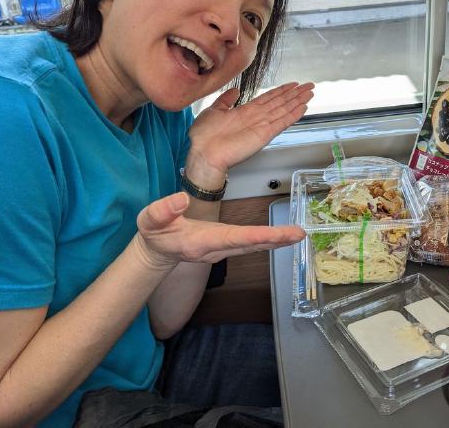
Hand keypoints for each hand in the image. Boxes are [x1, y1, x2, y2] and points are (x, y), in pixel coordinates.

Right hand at [133, 192, 305, 270]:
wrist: (157, 251)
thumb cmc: (155, 234)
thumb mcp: (149, 220)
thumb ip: (163, 210)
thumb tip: (181, 198)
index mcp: (202, 242)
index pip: (235, 238)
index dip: (257, 235)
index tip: (278, 235)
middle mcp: (218, 249)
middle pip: (251, 244)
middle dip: (276, 240)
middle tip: (299, 234)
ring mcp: (224, 249)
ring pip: (255, 246)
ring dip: (277, 241)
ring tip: (298, 234)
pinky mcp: (228, 246)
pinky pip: (252, 244)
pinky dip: (270, 240)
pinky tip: (284, 236)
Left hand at [186, 82, 313, 176]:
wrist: (203, 154)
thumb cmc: (204, 137)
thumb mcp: (214, 110)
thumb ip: (226, 101)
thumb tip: (235, 91)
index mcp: (245, 112)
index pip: (268, 98)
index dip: (281, 91)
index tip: (293, 85)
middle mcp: (256, 118)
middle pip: (280, 103)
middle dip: (295, 94)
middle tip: (309, 86)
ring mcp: (261, 126)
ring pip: (283, 110)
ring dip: (297, 101)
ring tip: (310, 93)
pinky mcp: (264, 135)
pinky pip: (281, 123)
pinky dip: (292, 115)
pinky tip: (303, 108)